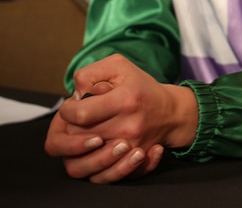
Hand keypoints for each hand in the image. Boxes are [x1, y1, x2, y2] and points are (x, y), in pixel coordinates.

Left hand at [44, 53, 197, 182]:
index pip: (80, 114)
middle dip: (72, 128)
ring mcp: (131, 147)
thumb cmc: (141, 88)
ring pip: (86, 162)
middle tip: (83, 119)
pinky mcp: (132, 162)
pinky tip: (100, 150)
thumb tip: (75, 94)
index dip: (69, 111)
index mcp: (125, 100)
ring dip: (80, 149)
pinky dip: (96, 165)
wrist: (172, 112)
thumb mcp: (119, 66)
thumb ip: (91, 73)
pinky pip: (105, 175)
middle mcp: (129, 126)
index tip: (74, 106)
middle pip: (80, 138)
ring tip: (90, 135)